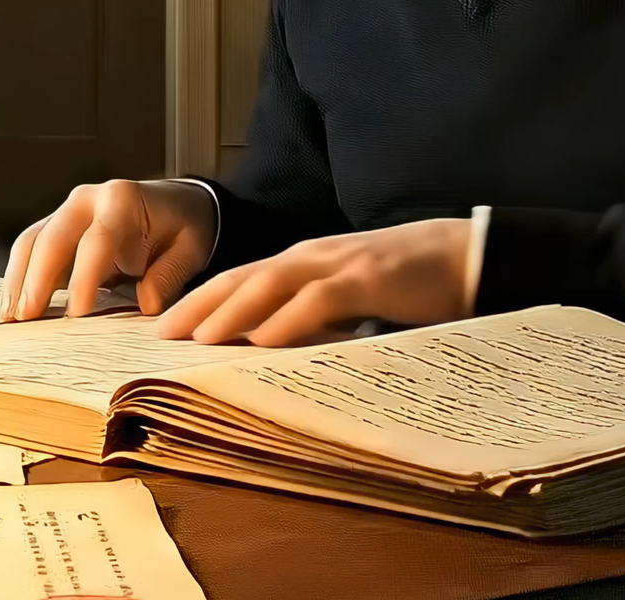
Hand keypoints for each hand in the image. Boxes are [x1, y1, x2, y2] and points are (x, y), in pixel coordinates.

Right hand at [1, 179, 218, 319]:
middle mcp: (87, 200)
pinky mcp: (57, 227)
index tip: (77, 312)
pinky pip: (31, 249)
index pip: (96, 240)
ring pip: (32, 242)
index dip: (83, 277)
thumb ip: (168, 276)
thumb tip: (145, 304)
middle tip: (28, 316)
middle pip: (52, 238)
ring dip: (18, 279)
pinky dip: (20, 277)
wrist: (176, 205)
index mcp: (122, 200)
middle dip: (37, 279)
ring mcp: (67, 211)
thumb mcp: (189, 250)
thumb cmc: (182, 227)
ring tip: (11, 316)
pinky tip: (14, 304)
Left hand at [157, 219, 473, 346]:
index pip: (238, 280)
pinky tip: (264, 340)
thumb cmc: (405, 282)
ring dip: (230, 312)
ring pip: (269, 284)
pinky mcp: (367, 278)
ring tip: (198, 340)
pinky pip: (319, 299)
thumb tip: (270, 351)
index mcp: (302, 263)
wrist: (465, 255)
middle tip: (159, 337)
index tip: (164, 329)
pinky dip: (289, 319)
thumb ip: (311, 318)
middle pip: (239, 278)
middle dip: (196, 306)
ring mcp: (336, 264)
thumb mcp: (348, 301)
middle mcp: (310, 258)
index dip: (198, 302)